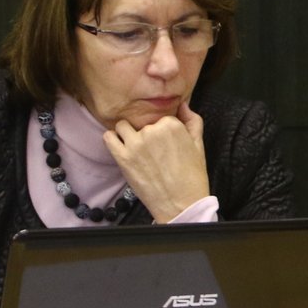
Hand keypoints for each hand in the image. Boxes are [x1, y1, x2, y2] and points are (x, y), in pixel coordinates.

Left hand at [103, 102, 210, 221]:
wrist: (181, 203)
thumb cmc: (192, 176)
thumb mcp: (199, 145)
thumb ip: (193, 121)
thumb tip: (183, 104)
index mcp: (171, 125)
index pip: (161, 117)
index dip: (162, 129)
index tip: (166, 143)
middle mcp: (151, 130)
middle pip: (142, 122)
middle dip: (146, 132)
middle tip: (153, 150)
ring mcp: (135, 144)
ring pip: (122, 126)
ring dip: (127, 133)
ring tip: (136, 147)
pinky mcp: (123, 157)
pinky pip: (109, 137)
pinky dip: (113, 140)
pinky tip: (122, 148)